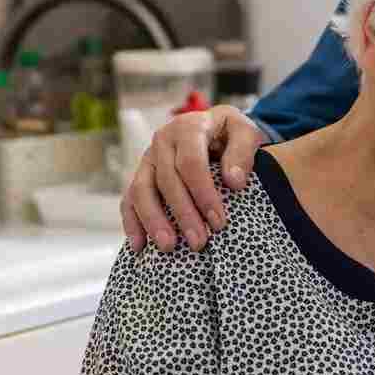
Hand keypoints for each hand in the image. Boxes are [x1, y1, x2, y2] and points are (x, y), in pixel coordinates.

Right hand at [120, 105, 265, 252]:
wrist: (215, 129)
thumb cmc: (231, 134)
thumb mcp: (246, 132)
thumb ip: (243, 153)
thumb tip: (234, 181)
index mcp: (188, 127)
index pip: (191, 163)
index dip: (203, 194)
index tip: (218, 222)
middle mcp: (163, 140)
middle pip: (166, 180)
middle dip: (183, 214)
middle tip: (198, 243)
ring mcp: (148, 159)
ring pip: (141, 190)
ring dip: (153, 221)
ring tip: (168, 247)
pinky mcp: (141, 175)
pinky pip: (129, 199)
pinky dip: (132, 223)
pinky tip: (140, 246)